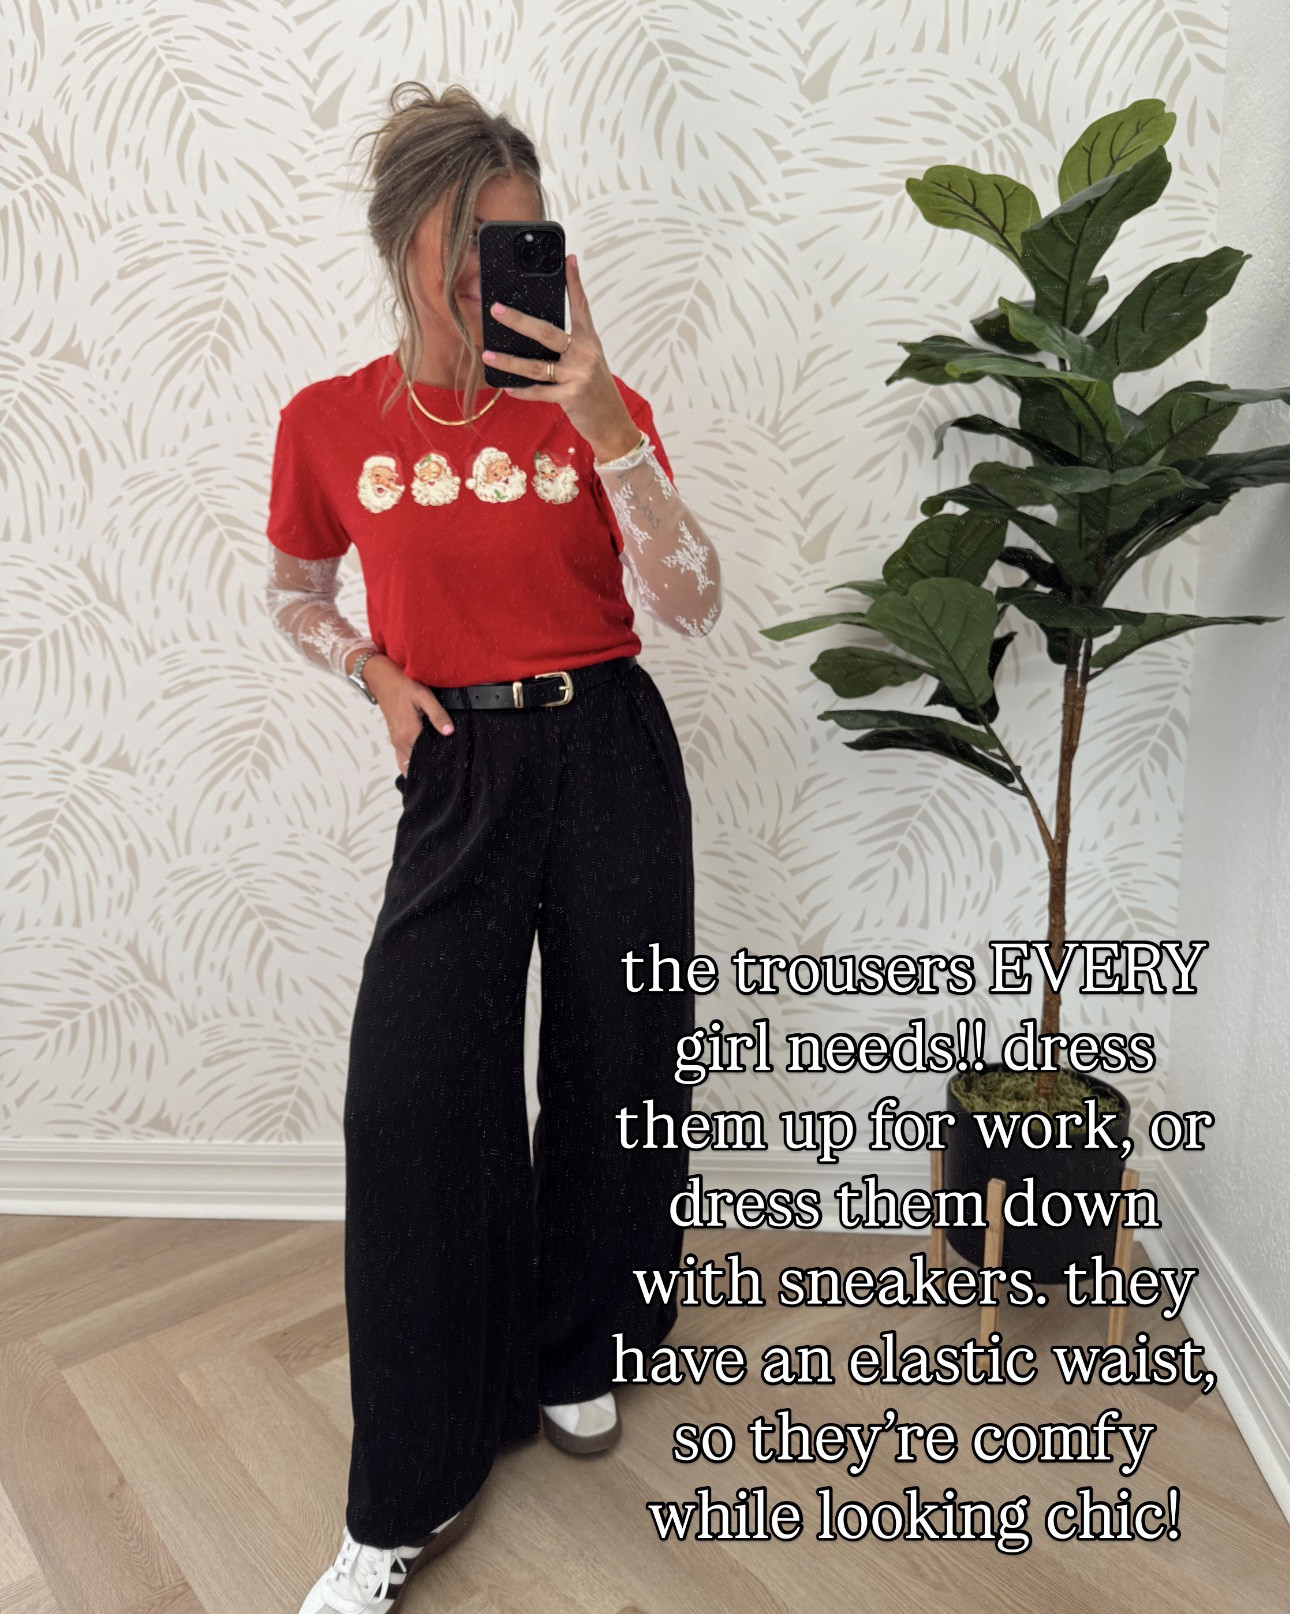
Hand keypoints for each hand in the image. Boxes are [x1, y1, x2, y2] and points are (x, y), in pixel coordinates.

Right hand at [360, 654, 454, 775]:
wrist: (383, 681)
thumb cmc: (403, 687)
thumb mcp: (424, 697)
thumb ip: (437, 715)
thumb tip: (449, 731)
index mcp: (409, 733)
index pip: (424, 757)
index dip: (436, 763)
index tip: (446, 766)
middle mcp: (400, 741)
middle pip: (414, 764)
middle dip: (427, 769)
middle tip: (442, 771)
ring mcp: (396, 741)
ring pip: (406, 764)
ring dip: (417, 768)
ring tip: (432, 770)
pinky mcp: (395, 738)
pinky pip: (401, 758)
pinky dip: (409, 763)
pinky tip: (420, 762)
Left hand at [481, 254, 640, 461]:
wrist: (612, 423)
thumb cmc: (595, 390)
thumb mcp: (589, 362)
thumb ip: (569, 348)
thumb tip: (533, 335)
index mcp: (590, 341)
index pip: (581, 306)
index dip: (574, 282)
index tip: (568, 258)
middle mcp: (585, 354)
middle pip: (547, 332)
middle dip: (519, 321)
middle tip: (496, 309)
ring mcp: (578, 376)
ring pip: (535, 366)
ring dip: (509, 361)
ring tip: (488, 355)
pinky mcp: (571, 397)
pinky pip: (539, 392)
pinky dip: (522, 391)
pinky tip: (507, 387)